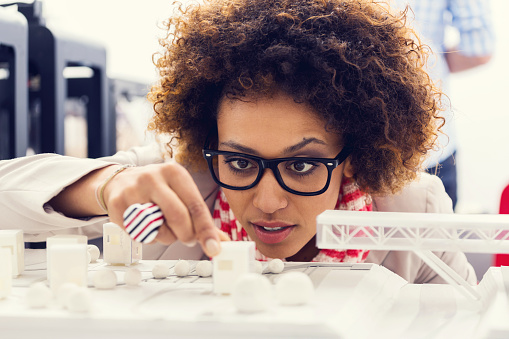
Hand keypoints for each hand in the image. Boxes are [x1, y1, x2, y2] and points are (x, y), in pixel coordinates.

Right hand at [103, 162, 228, 256]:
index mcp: (174, 172)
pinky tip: (146, 226)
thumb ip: (200, 217)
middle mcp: (153, 178)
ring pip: (159, 230)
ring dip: (167, 237)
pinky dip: (148, 238)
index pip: (195, 205)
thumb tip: (222, 241)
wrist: (119, 182)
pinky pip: (140, 235)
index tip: (214, 248)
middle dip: (187, 235)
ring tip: (162, 226)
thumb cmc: (158, 191)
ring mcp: (133, 191)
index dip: (206, 229)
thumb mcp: (180, 194)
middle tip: (188, 239)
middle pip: (178, 217)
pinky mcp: (118, 207)